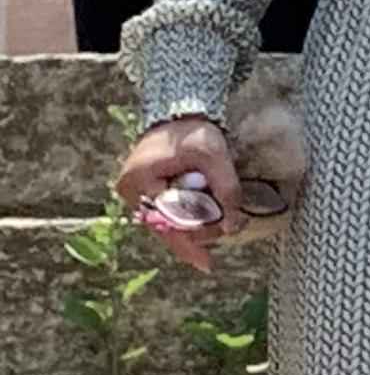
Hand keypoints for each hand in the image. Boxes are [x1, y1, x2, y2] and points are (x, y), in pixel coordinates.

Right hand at [113, 116, 241, 271]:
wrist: (179, 111)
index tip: (207, 263)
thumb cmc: (194, 132)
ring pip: (162, 223)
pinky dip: (180, 223)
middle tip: (215, 250)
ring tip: (208, 247)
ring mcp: (134, 190)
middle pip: (162, 227)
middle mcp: (131, 189)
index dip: (191, 242)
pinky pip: (161, 213)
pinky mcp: (143, 188)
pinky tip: (196, 237)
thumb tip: (234, 225)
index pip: (169, 220)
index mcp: (141, 179)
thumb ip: (227, 189)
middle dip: (192, 239)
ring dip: (187, 233)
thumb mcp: (215, 158)